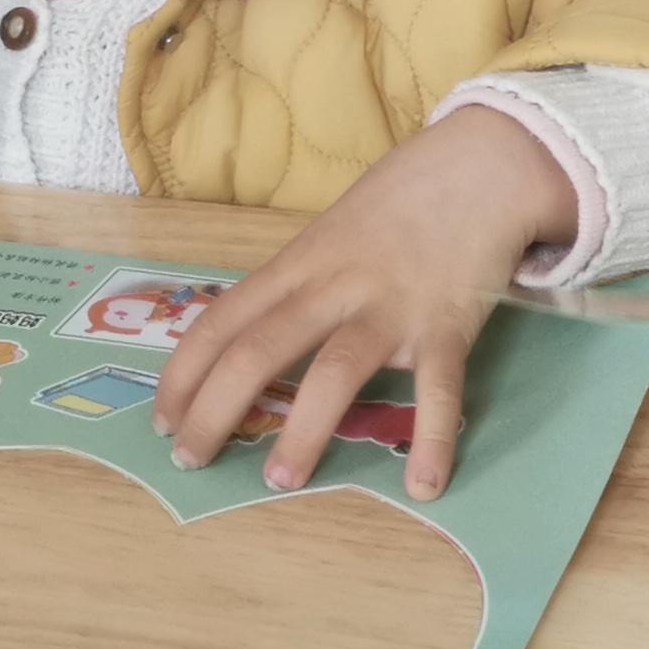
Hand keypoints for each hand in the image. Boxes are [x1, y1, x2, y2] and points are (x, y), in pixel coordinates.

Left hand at [152, 107, 575, 500]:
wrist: (485, 162)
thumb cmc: (404, 200)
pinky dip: (432, 440)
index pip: (223, 320)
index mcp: (301, 262)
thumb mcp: (334, 228)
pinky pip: (438, 391)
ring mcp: (392, 307)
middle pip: (259, 351)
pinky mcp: (447, 325)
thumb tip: (254, 336)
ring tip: (280, 479)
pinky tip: (424, 486)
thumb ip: (300, 279)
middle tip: (193, 461)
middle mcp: (336, 285)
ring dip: (303, 431)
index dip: (184, 374)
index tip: (163, 421)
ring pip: (335, 374)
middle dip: (215, 411)